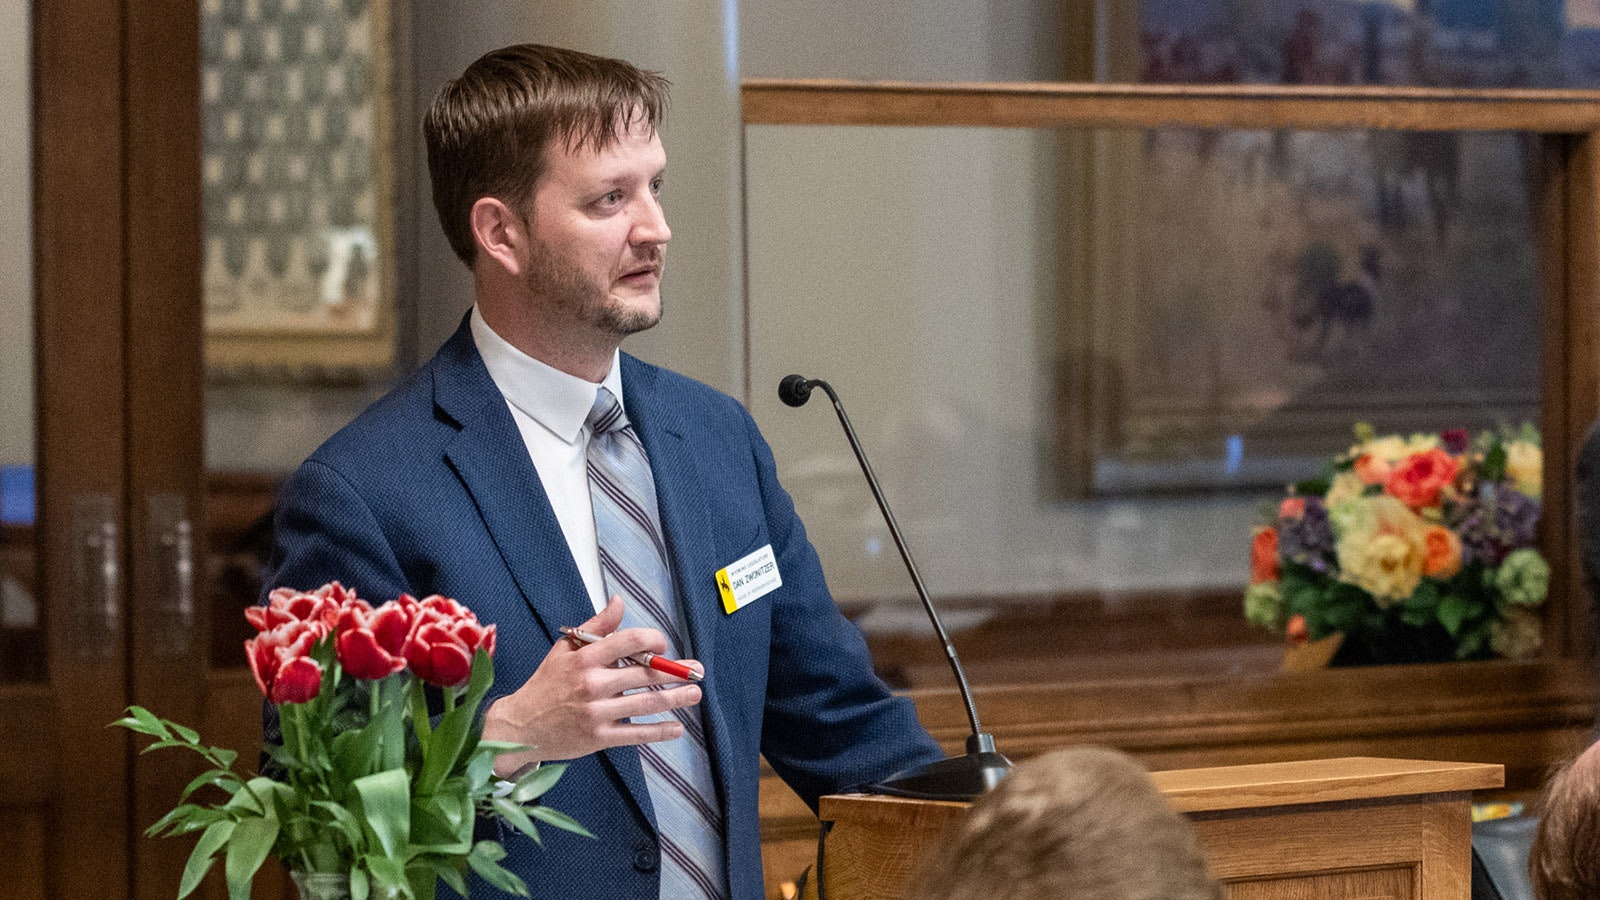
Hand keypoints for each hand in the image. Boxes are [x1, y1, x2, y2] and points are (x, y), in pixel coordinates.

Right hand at [483, 596, 703, 774]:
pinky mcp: (598, 737)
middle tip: (698, 670)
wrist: (520, 727)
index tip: (663, 646)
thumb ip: (596, 626)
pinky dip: (659, 732)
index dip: (653, 641)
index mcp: (585, 658)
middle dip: (676, 671)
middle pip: (644, 674)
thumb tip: (619, 601)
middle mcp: (592, 684)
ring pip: (645, 704)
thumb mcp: (565, 648)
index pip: (629, 641)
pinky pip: (635, 734)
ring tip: (695, 693)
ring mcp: (596, 712)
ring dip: (676, 698)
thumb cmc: (546, 683)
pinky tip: (677, 728)